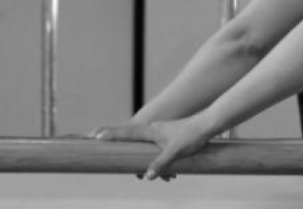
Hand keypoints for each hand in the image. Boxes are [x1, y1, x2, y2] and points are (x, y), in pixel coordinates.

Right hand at [91, 116, 213, 179]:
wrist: (207, 126)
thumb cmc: (191, 136)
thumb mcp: (175, 151)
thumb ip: (160, 164)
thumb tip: (146, 176)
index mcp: (151, 131)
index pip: (126, 133)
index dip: (111, 134)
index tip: (95, 136)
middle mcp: (151, 130)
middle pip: (127, 136)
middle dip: (113, 139)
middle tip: (95, 138)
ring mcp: (157, 134)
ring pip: (139, 144)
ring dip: (131, 151)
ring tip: (121, 155)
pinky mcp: (164, 139)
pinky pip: (149, 148)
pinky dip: (146, 156)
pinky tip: (152, 168)